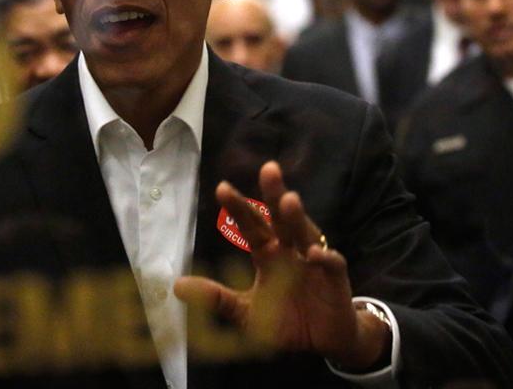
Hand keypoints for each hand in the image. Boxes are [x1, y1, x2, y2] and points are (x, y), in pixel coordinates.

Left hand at [174, 161, 389, 370]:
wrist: (323, 342)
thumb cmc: (285, 321)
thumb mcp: (245, 312)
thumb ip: (215, 297)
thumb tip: (176, 285)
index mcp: (269, 254)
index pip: (253, 225)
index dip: (239, 207)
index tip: (222, 188)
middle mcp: (291, 251)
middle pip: (282, 218)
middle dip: (275, 194)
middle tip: (269, 169)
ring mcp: (315, 263)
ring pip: (306, 234)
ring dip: (298, 219)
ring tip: (289, 200)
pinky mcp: (336, 281)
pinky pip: (332, 264)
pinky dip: (324, 257)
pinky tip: (312, 254)